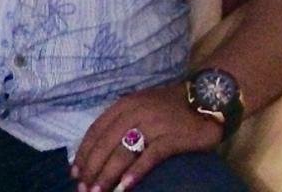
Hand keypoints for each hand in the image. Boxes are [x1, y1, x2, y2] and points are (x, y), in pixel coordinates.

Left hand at [72, 83, 222, 191]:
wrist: (206, 98)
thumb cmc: (170, 107)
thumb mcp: (141, 106)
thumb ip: (122, 122)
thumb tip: (99, 151)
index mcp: (125, 104)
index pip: (96, 130)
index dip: (84, 153)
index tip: (75, 173)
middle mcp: (136, 111)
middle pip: (106, 143)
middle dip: (93, 168)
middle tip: (84, 189)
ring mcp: (154, 124)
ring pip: (124, 151)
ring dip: (108, 174)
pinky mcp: (172, 137)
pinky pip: (150, 156)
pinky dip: (136, 172)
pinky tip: (125, 187)